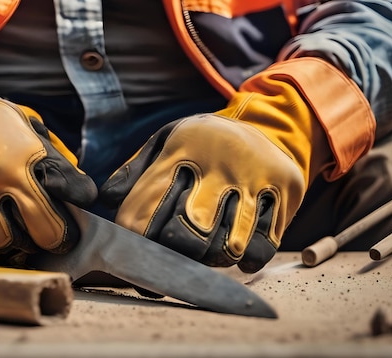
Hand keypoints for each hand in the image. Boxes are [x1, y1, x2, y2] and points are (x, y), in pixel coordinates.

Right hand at [0, 58, 96, 263]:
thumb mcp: (21, 121)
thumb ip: (50, 152)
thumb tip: (76, 184)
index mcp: (26, 155)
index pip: (75, 191)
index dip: (81, 198)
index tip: (77, 200)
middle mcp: (0, 179)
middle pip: (47, 233)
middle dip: (55, 237)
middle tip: (52, 234)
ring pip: (5, 243)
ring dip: (11, 237)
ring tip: (10, 224)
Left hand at [101, 66, 335, 272]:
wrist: (267, 124)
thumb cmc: (203, 144)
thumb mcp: (166, 143)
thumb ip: (135, 172)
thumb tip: (106, 200)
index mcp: (181, 150)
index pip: (148, 205)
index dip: (138, 238)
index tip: (137, 255)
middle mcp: (219, 165)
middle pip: (190, 232)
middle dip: (177, 252)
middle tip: (175, 253)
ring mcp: (254, 180)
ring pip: (229, 244)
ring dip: (213, 259)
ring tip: (206, 253)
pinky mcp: (284, 193)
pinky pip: (264, 245)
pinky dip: (247, 260)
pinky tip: (237, 252)